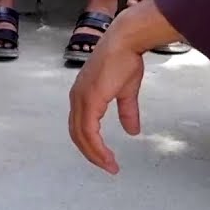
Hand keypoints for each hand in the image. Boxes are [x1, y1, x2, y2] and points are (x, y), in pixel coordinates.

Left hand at [68, 24, 146, 174]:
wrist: (126, 42)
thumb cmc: (125, 59)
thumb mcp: (126, 91)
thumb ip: (126, 112)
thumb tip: (132, 131)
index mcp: (83, 95)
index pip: (80, 126)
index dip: (91, 144)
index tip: (105, 158)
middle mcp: (77, 98)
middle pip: (77, 134)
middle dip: (91, 154)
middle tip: (107, 167)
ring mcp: (81, 98)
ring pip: (81, 135)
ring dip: (94, 154)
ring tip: (109, 166)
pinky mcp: (89, 99)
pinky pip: (88, 130)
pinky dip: (96, 146)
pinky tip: (106, 156)